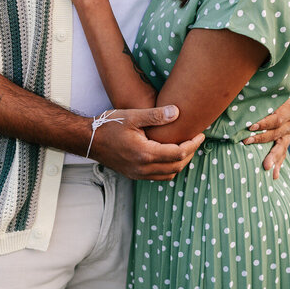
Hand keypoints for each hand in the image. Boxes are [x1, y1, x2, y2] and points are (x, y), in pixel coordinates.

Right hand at [88, 104, 204, 180]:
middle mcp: (143, 168)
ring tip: (186, 146)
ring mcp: (138, 174)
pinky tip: (169, 154)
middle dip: (190, 153)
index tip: (200, 134)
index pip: (178, 153)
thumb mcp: (132, 116)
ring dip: (180, 162)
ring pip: (169, 174)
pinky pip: (158, 176)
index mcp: (145, 154)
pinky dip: (169, 167)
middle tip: (196, 139)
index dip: (193, 144)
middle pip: (177, 166)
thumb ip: (155, 115)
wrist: (88, 140)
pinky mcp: (134, 175)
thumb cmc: (108, 125)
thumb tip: (177, 112)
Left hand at [242, 76, 289, 178]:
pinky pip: (283, 151)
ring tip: (266, 168)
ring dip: (273, 157)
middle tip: (246, 143)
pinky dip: (279, 163)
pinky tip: (275, 175)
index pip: (276, 118)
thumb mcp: (273, 84)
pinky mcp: (287, 137)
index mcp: (288, 107)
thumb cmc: (279, 85)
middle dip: (261, 139)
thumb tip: (240, 82)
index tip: (250, 125)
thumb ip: (261, 86)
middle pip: (277, 133)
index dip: (264, 122)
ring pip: (281, 146)